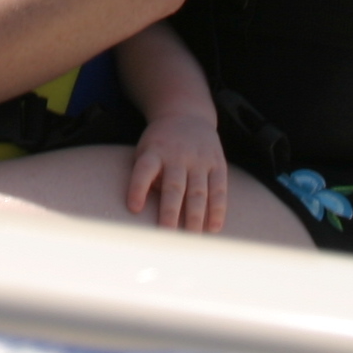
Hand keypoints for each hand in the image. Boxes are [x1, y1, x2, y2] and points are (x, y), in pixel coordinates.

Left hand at [123, 110, 227, 233]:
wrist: (186, 114)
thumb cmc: (160, 144)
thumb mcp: (145, 151)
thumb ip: (146, 177)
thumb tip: (147, 209)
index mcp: (155, 151)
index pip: (144, 170)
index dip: (138, 188)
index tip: (133, 208)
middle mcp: (178, 155)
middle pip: (175, 186)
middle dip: (171, 212)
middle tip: (167, 236)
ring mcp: (200, 159)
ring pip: (199, 191)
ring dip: (196, 217)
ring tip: (192, 238)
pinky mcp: (218, 163)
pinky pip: (219, 189)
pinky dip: (217, 209)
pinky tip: (213, 228)